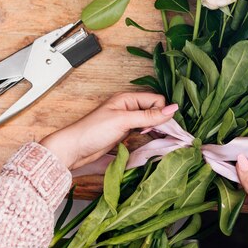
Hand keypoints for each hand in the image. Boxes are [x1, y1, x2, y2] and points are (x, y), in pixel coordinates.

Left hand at [40, 92, 177, 169]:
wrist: (74, 149)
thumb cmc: (93, 131)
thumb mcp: (123, 121)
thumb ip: (149, 116)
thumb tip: (173, 109)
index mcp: (128, 98)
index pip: (156, 100)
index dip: (161, 112)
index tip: (156, 126)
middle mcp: (129, 106)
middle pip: (155, 109)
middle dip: (160, 119)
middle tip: (155, 132)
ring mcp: (127, 119)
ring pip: (150, 119)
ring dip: (155, 127)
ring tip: (152, 135)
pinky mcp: (125, 131)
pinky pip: (144, 128)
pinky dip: (148, 132)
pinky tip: (148, 138)